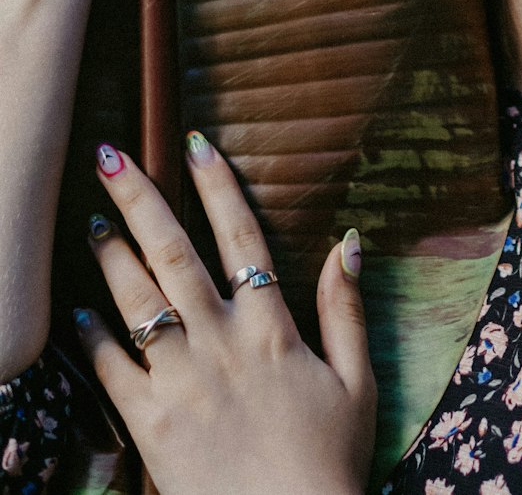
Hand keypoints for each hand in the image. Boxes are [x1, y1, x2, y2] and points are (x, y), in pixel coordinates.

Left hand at [74, 135, 374, 494]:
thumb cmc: (328, 462)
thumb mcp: (357, 381)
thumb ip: (346, 309)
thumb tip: (350, 242)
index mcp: (272, 328)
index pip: (241, 236)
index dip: (217, 185)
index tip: (195, 143)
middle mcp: (221, 343)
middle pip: (174, 254)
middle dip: (139, 199)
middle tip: (110, 157)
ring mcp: (181, 382)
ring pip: (137, 302)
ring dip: (110, 256)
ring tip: (92, 221)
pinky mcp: (151, 425)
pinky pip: (111, 372)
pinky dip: (91, 338)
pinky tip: (79, 313)